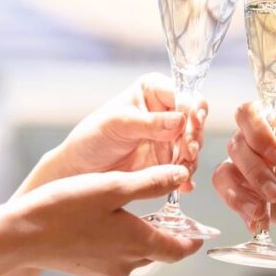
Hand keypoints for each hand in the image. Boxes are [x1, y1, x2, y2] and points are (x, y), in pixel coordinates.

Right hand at [8, 164, 202, 275]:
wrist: (19, 237)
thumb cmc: (67, 208)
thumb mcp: (113, 187)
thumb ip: (151, 183)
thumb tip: (182, 175)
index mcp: (138, 244)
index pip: (179, 250)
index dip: (192, 240)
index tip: (200, 233)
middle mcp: (125, 264)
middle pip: (158, 252)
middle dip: (167, 234)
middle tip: (170, 212)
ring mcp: (104, 269)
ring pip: (135, 254)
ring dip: (141, 236)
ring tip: (137, 211)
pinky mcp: (85, 268)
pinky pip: (113, 255)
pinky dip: (118, 241)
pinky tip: (105, 221)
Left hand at [33, 73, 207, 192]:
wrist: (80, 171)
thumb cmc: (92, 138)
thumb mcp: (118, 125)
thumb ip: (149, 123)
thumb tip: (181, 120)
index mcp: (153, 90)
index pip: (183, 93)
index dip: (192, 107)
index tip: (193, 122)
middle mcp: (167, 111)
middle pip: (195, 119)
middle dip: (194, 135)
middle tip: (188, 151)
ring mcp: (170, 138)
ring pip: (194, 144)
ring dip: (192, 157)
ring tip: (182, 169)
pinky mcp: (169, 161)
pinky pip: (186, 166)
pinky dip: (186, 175)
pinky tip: (183, 185)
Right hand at [212, 102, 275, 237]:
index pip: (251, 112)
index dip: (255, 131)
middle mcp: (260, 142)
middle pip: (236, 144)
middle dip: (253, 170)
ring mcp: (252, 167)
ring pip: (225, 171)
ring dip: (240, 192)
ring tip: (262, 210)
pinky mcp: (249, 193)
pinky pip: (230, 196)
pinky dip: (240, 208)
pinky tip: (258, 222)